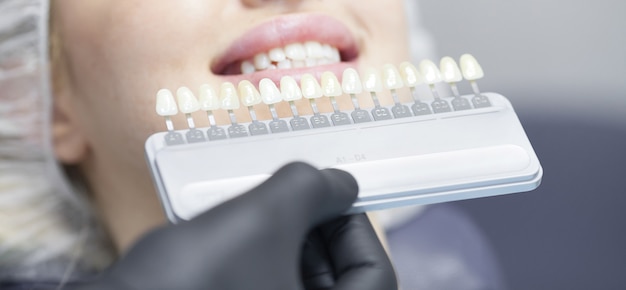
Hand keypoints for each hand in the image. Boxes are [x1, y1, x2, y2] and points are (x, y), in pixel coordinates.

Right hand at [75, 162, 396, 289]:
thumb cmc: (189, 279)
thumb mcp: (262, 218)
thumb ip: (312, 189)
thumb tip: (340, 183)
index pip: (375, 278)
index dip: (359, 229)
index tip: (335, 197)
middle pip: (336, 281)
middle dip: (319, 232)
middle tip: (297, 198)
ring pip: (296, 281)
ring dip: (287, 241)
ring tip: (261, 209)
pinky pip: (264, 285)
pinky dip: (261, 257)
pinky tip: (237, 231)